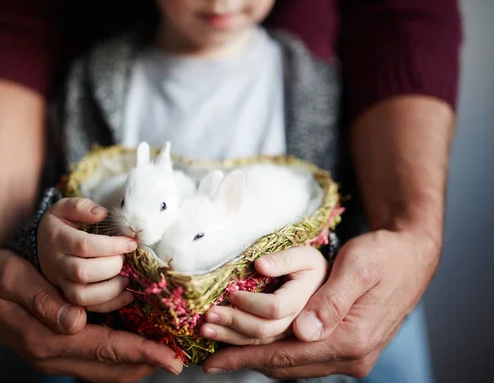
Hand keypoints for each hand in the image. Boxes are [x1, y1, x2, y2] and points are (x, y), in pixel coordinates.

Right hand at [0, 249, 182, 381]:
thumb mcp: (11, 278)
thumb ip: (41, 300)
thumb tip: (74, 323)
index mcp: (45, 338)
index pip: (104, 349)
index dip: (141, 353)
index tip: (172, 357)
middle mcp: (52, 354)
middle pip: (110, 367)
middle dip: (145, 364)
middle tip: (178, 358)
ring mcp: (55, 355)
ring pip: (104, 369)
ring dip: (134, 363)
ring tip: (164, 353)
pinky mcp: (57, 348)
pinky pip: (95, 360)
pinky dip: (118, 357)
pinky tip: (135, 345)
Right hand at [38, 197, 137, 311]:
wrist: (42, 245)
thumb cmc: (62, 225)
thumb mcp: (65, 208)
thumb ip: (80, 206)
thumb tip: (101, 213)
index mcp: (57, 239)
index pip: (84, 245)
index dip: (112, 245)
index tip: (131, 243)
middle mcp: (56, 264)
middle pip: (82, 272)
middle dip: (111, 266)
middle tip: (125, 259)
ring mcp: (60, 283)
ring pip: (82, 296)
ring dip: (110, 290)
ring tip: (126, 278)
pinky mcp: (67, 296)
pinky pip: (86, 308)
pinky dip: (109, 305)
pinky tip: (127, 294)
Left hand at [202, 229, 438, 377]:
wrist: (412, 256)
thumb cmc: (383, 255)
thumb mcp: (358, 267)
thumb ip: (331, 300)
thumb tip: (303, 331)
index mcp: (352, 339)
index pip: (288, 355)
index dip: (247, 356)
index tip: (213, 358)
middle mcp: (352, 356)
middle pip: (288, 365)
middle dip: (246, 359)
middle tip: (209, 356)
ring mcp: (352, 357)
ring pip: (294, 366)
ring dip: (259, 359)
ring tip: (224, 352)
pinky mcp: (349, 349)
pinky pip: (305, 359)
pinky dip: (278, 355)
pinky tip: (258, 347)